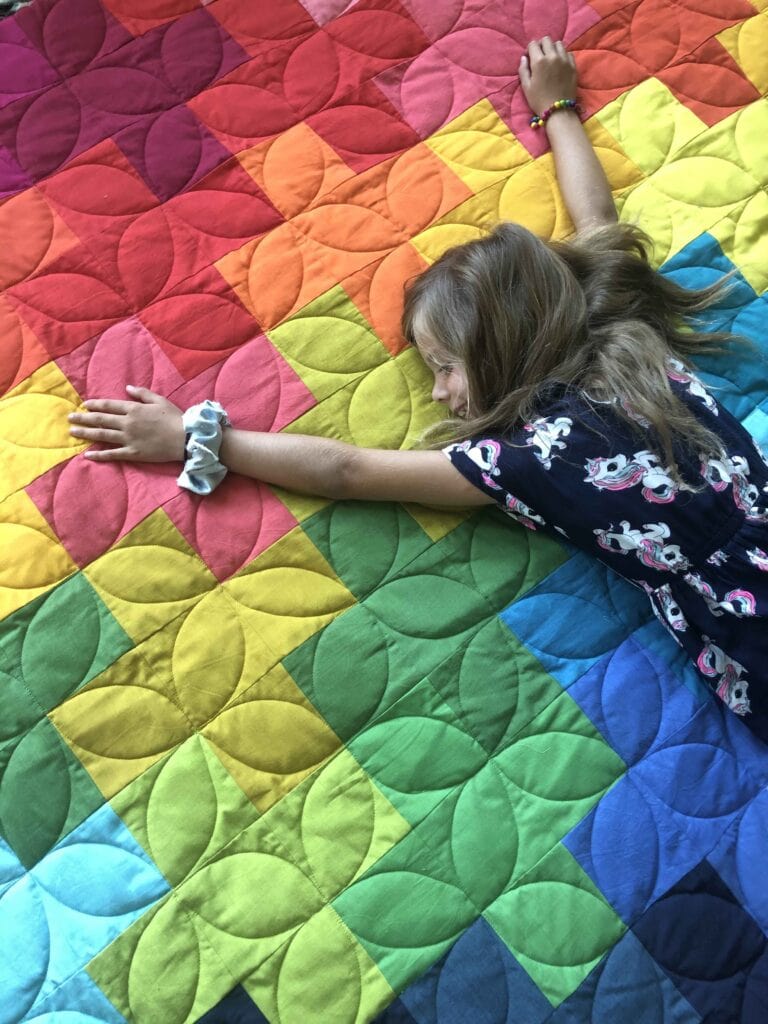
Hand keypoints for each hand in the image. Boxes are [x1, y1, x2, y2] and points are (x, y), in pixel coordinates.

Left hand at [68, 386, 184, 462]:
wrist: (186, 438)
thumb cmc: (175, 418)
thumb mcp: (160, 400)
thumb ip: (142, 393)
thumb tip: (127, 388)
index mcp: (134, 409)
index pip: (109, 405)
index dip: (95, 405)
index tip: (84, 405)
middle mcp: (128, 423)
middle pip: (101, 419)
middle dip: (83, 418)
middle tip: (70, 418)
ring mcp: (129, 439)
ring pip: (102, 435)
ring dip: (86, 433)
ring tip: (73, 432)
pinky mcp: (133, 453)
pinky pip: (113, 454)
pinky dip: (99, 455)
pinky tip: (88, 455)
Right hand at [519, 37, 577, 115]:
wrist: (558, 111)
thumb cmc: (539, 100)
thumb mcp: (526, 87)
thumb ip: (523, 70)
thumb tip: (524, 58)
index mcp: (539, 61)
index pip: (533, 44)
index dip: (529, 49)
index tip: (529, 57)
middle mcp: (553, 56)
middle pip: (547, 40)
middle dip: (541, 45)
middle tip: (539, 56)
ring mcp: (564, 60)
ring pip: (558, 44)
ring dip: (552, 48)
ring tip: (550, 59)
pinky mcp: (573, 65)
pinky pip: (568, 53)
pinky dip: (562, 55)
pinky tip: (559, 64)